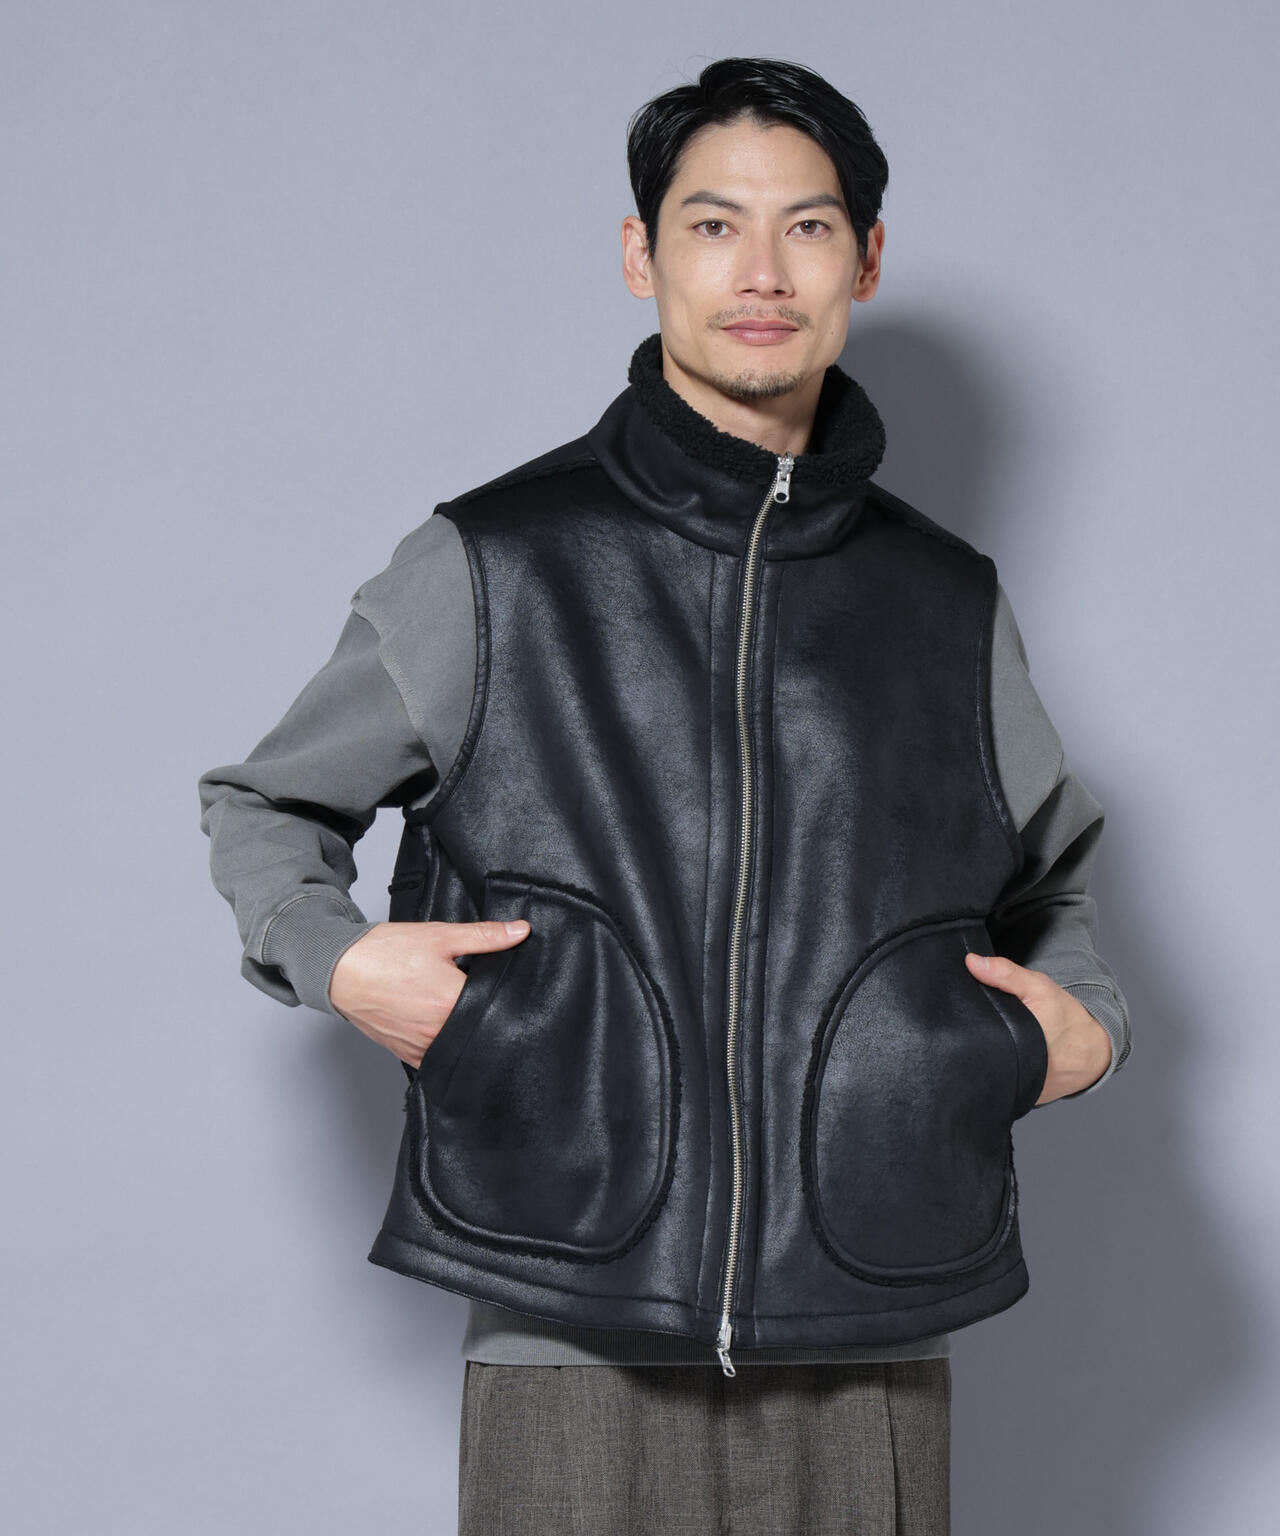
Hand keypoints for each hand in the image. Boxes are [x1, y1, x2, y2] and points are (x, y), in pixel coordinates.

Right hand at [328, 918, 529, 1069]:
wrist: (339, 969)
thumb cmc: (385, 952)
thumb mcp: (440, 936)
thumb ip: (484, 936)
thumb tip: (520, 931)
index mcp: (452, 1002)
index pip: (497, 1005)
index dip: (505, 994)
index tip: (508, 987)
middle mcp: (439, 1032)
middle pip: (479, 1028)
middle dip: (486, 1013)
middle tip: (483, 996)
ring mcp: (422, 1047)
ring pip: (459, 1046)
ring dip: (464, 1032)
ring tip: (460, 1010)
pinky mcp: (407, 1054)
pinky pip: (436, 1057)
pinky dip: (444, 1045)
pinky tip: (442, 1026)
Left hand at [963, 951, 1111, 1105]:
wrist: (1093, 1050)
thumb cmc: (1067, 1018)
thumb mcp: (1039, 988)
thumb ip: (1005, 974)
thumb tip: (971, 962)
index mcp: (1019, 1042)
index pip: (975, 1035)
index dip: (963, 1021)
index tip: (959, 1007)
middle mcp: (1016, 1070)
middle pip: (976, 1052)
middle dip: (971, 1036)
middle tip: (977, 1020)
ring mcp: (1017, 1087)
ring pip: (986, 1068)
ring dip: (982, 1053)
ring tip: (987, 1036)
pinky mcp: (1022, 1096)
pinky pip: (999, 1081)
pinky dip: (995, 1066)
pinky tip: (998, 1052)